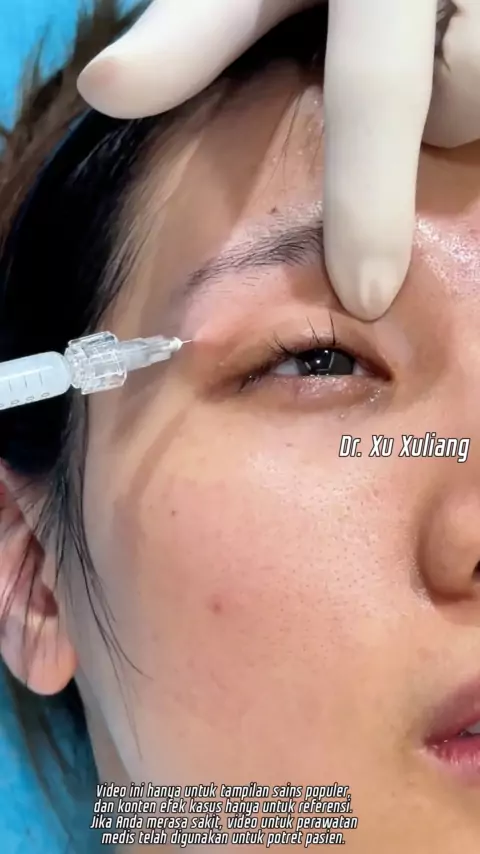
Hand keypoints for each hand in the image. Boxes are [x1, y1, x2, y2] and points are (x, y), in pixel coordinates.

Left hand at [77, 0, 479, 319]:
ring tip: (420, 48)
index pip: (376, 94)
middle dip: (425, 116)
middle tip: (400, 66)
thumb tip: (105, 92)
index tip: (368, 298)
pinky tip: (445, 45)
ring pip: (479, 100)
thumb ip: (194, 30)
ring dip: (450, 95)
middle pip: (455, 105)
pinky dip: (467, 86)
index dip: (371, 202)